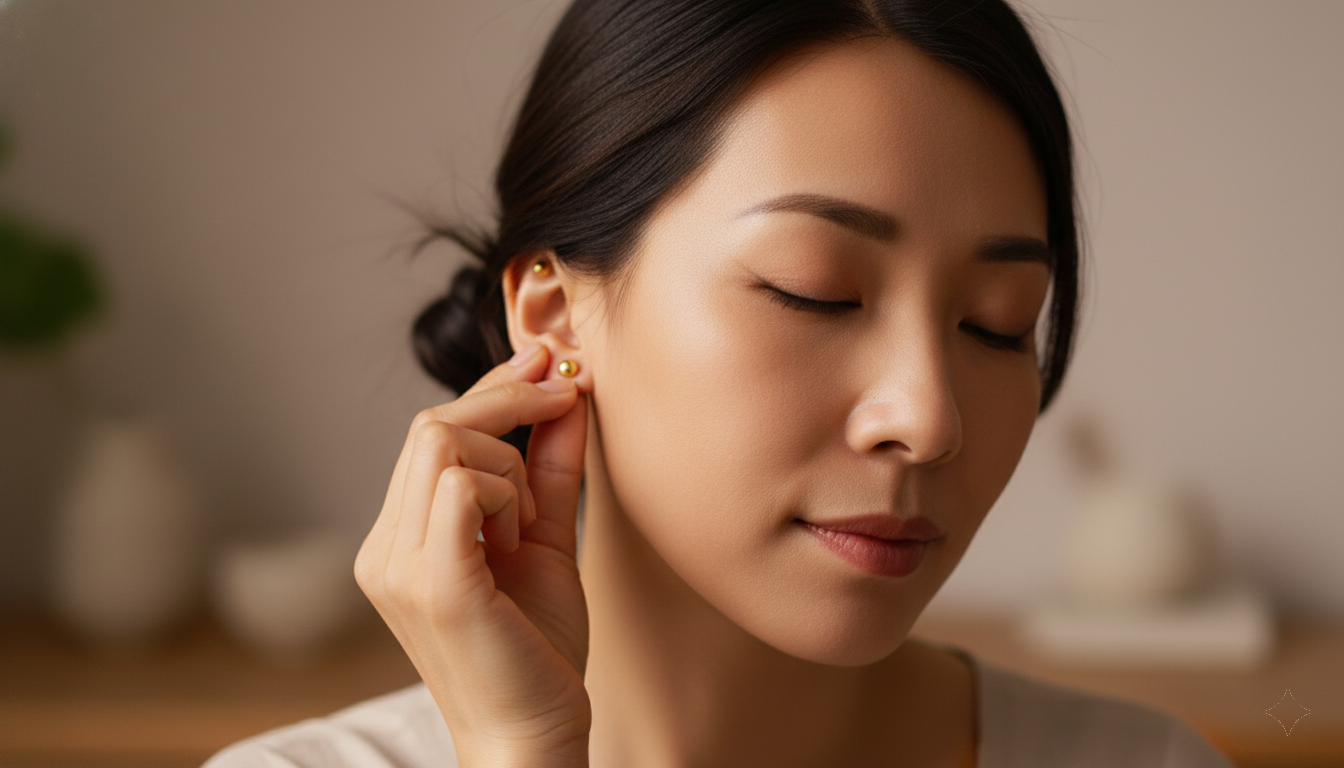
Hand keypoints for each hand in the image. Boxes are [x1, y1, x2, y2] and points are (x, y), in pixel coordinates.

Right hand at [355, 343, 590, 766]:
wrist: (533, 737)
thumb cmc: (536, 649)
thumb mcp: (543, 540)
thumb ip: (549, 470)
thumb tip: (568, 392)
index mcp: (400, 539)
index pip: (432, 434)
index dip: (492, 388)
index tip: (549, 364)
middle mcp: (384, 548)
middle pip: (432, 424)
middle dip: (508, 397)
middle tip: (566, 393)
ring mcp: (399, 566)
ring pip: (443, 442)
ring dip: (509, 460)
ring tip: (531, 520)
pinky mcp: (434, 583)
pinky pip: (463, 484)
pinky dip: (508, 490)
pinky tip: (524, 532)